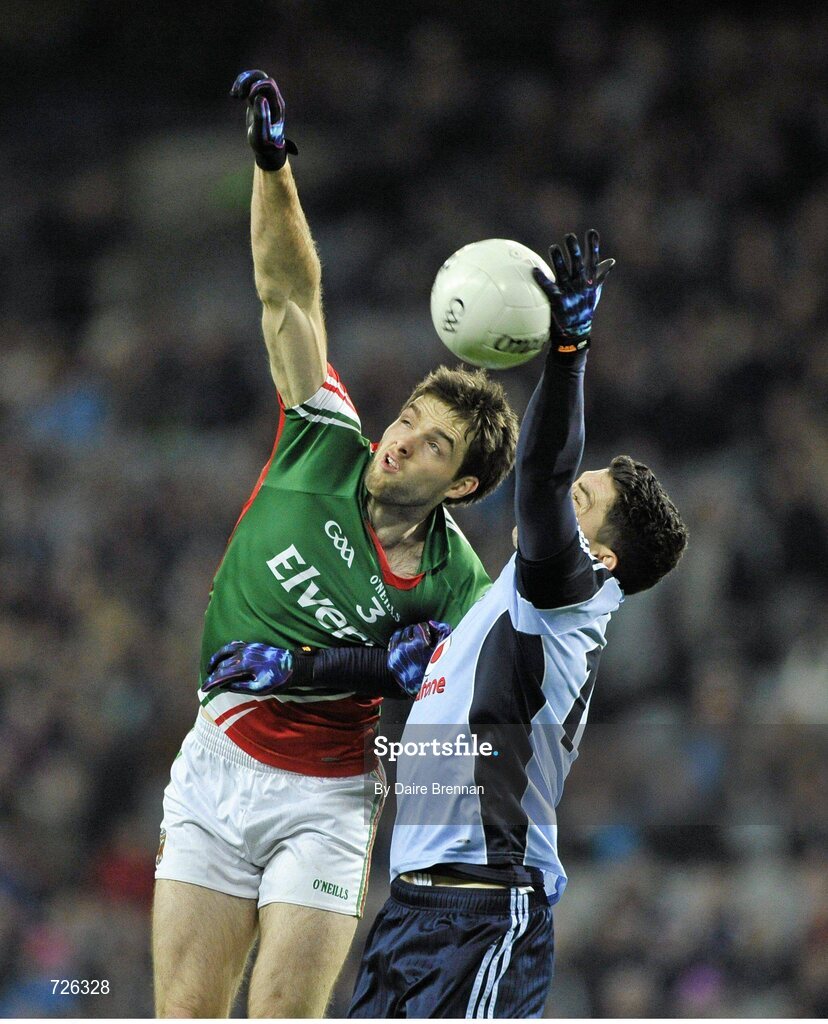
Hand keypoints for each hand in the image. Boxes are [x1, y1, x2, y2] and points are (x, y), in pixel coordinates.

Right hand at [202, 641, 293, 694]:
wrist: (294, 666)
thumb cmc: (278, 679)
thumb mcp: (260, 688)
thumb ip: (241, 687)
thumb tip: (226, 686)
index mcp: (245, 664)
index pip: (223, 674)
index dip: (212, 682)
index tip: (204, 689)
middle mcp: (244, 653)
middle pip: (223, 663)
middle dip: (213, 674)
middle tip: (207, 683)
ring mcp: (249, 647)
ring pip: (226, 650)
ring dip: (216, 658)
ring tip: (211, 667)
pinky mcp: (253, 645)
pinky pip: (235, 645)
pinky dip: (226, 650)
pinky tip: (224, 655)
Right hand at [231, 70, 297, 170]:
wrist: (267, 149)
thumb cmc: (265, 144)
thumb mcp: (262, 134)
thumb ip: (262, 117)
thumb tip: (260, 98)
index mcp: (276, 105)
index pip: (269, 84)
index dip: (256, 87)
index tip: (248, 100)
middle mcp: (272, 99)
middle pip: (261, 77)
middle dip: (247, 81)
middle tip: (239, 95)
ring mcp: (264, 98)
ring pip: (254, 78)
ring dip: (242, 81)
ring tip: (235, 94)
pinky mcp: (256, 100)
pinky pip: (249, 84)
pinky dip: (240, 86)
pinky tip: (233, 95)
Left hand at [387, 621, 451, 697]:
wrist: (426, 690)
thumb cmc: (438, 669)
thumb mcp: (446, 649)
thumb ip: (443, 630)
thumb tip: (431, 622)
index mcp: (419, 643)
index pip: (420, 626)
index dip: (426, 629)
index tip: (428, 634)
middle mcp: (405, 647)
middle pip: (409, 629)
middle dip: (415, 632)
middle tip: (420, 637)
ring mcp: (396, 654)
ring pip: (398, 634)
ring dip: (405, 634)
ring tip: (411, 639)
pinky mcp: (391, 661)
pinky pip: (391, 643)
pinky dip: (397, 641)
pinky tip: (403, 643)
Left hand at [532, 229, 614, 353]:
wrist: (576, 333)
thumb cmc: (585, 309)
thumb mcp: (595, 291)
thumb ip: (601, 274)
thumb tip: (611, 260)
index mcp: (590, 281)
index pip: (593, 261)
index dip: (593, 246)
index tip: (592, 232)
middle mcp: (581, 285)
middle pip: (578, 264)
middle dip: (574, 249)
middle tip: (569, 236)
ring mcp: (570, 293)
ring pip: (564, 273)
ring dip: (558, 260)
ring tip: (553, 247)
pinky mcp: (559, 301)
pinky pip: (549, 288)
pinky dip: (541, 278)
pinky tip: (534, 269)